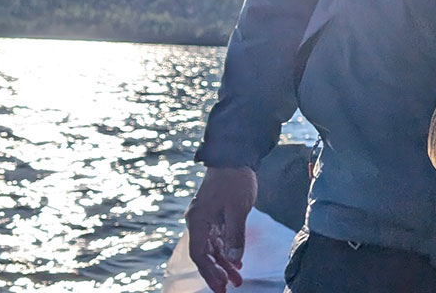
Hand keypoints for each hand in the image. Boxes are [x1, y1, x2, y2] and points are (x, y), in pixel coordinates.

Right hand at [185, 166, 257, 292]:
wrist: (235, 155)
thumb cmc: (235, 180)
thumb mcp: (238, 209)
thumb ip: (236, 235)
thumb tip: (235, 260)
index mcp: (197, 220)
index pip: (199, 254)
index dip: (210, 272)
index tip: (221, 286)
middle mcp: (198, 221)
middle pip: (204, 253)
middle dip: (216, 272)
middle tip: (228, 289)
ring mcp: (205, 218)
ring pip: (212, 247)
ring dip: (224, 263)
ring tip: (237, 279)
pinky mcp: (215, 214)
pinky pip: (218, 237)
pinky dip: (227, 249)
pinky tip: (237, 262)